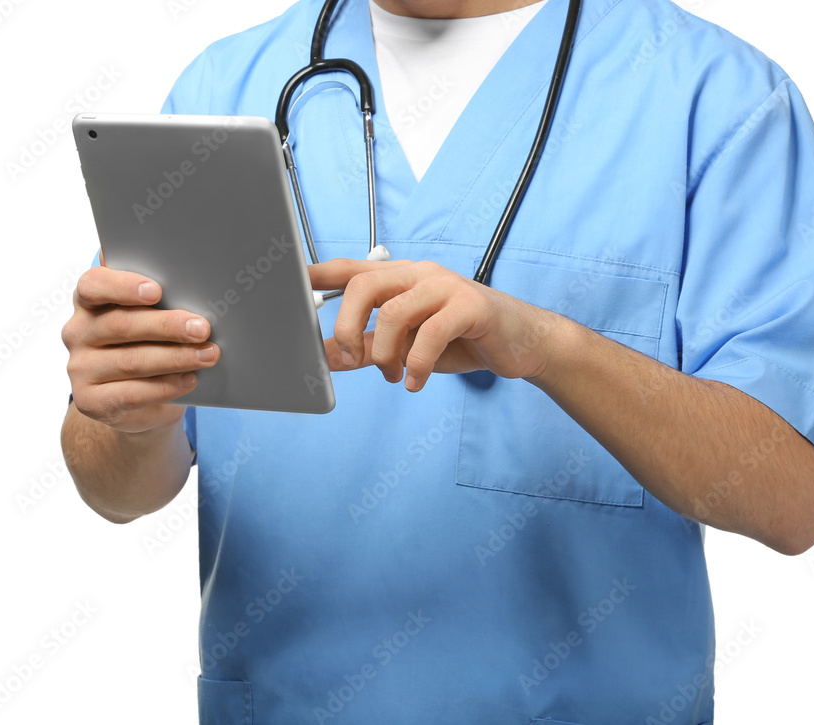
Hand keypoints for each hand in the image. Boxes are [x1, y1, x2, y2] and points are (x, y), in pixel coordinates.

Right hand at [61, 251, 221, 431]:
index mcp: (88, 301)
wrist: (141, 401)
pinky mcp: (89, 401)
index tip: (156, 291)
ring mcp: (80, 368)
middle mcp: (78, 332)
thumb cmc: (150, 347)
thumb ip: (161, 303)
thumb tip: (194, 293)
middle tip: (202, 328)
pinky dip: (165, 386)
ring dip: (176, 358)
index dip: (123, 286)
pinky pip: (131, 393)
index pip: (93, 285)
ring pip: (131, 361)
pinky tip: (189, 379)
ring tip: (208, 355)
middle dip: (167, 326)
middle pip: (121, 324)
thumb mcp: (153, 320)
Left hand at [309, 258, 564, 390]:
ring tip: (395, 375)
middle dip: (349, 327)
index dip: (319, 274)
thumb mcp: (406, 347)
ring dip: (385, 354)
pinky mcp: (471, 305)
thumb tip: (325, 356)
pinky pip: (430, 333)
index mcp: (401, 278)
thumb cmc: (461, 340)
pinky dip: (417, 365)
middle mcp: (420, 274)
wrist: (521, 343)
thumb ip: (367, 348)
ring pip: (393, 312)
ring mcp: (446, 286)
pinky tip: (416, 382)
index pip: (352, 269)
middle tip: (356, 359)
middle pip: (363, 286)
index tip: (291, 282)